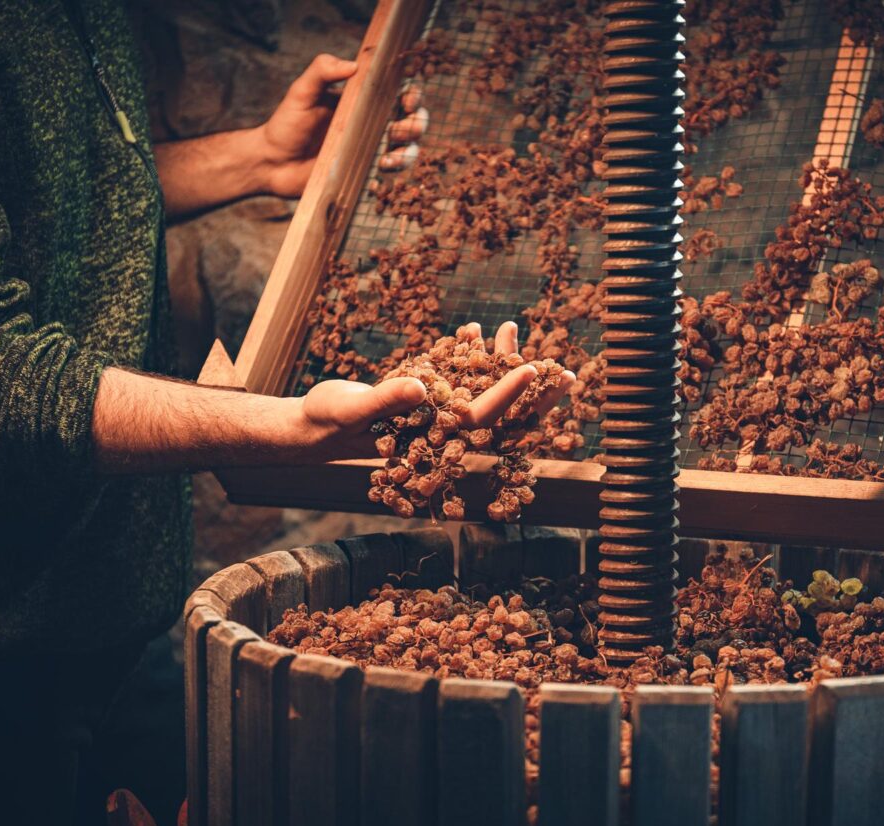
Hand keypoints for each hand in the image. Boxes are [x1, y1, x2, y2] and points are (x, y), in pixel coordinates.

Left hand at [257, 55, 427, 197]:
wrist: (272, 163)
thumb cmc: (286, 125)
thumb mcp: (302, 92)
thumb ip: (323, 71)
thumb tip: (353, 65)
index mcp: (363, 101)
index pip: (398, 93)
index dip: (412, 95)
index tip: (407, 99)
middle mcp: (372, 124)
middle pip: (413, 121)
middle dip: (416, 124)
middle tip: (397, 130)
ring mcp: (371, 150)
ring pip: (409, 149)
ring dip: (409, 150)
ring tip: (389, 155)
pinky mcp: (365, 173)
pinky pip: (393, 173)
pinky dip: (396, 169)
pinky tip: (382, 167)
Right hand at [298, 322, 572, 461]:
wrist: (316, 423)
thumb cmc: (330, 421)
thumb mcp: (353, 409)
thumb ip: (386, 401)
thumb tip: (420, 388)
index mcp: (434, 439)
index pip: (481, 419)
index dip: (509, 395)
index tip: (534, 368)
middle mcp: (445, 430)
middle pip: (499, 413)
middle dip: (531, 392)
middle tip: (567, 371)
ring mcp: (441, 414)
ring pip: (483, 391)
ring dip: (504, 364)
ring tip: (515, 328)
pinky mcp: (432, 398)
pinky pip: (462, 377)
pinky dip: (474, 356)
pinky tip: (481, 330)